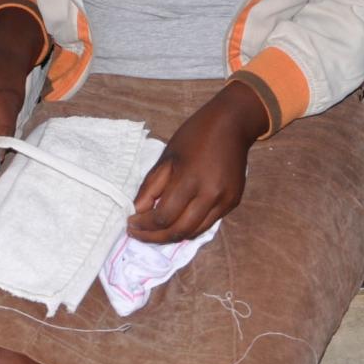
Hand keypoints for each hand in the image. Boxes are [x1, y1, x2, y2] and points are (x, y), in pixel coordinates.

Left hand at [128, 83, 268, 244]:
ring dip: (171, 236)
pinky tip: (174, 223)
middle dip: (154, 237)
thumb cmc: (194, 136)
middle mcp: (211, 196)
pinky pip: (207, 224)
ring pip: (194, 232)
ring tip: (152, 233)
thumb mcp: (166, 157)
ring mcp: (225, 201)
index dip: (144, 225)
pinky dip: (188, 227)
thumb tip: (138, 211)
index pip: (163, 216)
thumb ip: (151, 187)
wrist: (231, 125)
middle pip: (179, 231)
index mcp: (190, 181)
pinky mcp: (233, 203)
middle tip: (137, 234)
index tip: (130, 224)